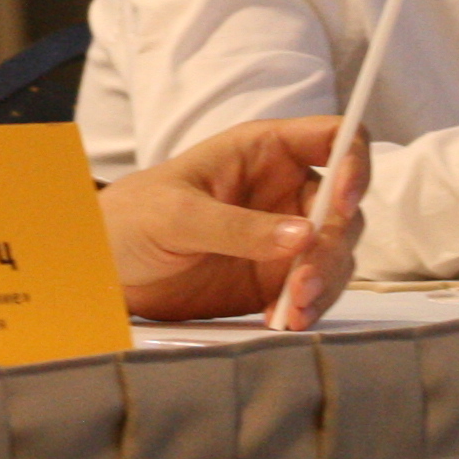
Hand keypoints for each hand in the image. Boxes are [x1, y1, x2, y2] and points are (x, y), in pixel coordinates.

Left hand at [96, 116, 359, 328]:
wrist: (104, 270)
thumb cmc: (131, 218)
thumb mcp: (177, 215)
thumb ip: (238, 226)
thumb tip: (304, 236)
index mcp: (262, 151)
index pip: (332, 138)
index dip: (355, 162)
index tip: (344, 202)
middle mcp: (283, 190)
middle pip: (343, 209)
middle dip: (332, 247)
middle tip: (301, 282)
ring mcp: (283, 237)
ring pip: (336, 255)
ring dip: (324, 283)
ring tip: (291, 310)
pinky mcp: (275, 280)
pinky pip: (313, 292)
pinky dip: (307, 307)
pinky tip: (283, 320)